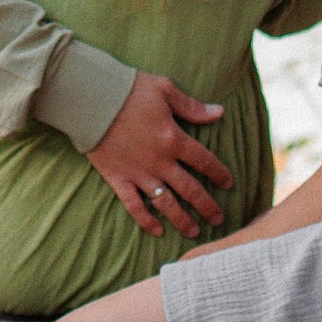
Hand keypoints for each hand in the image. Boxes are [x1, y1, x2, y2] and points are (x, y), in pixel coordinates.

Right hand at [86, 72, 233, 239]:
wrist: (92, 100)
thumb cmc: (129, 90)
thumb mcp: (165, 90)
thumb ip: (192, 106)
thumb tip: (218, 112)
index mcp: (173, 139)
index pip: (204, 161)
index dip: (218, 173)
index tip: (228, 183)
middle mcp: (160, 161)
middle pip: (189, 189)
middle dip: (206, 206)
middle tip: (218, 219)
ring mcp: (139, 173)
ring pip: (166, 203)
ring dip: (182, 219)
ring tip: (194, 232)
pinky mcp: (118, 179)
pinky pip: (135, 206)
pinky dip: (146, 220)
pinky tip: (158, 231)